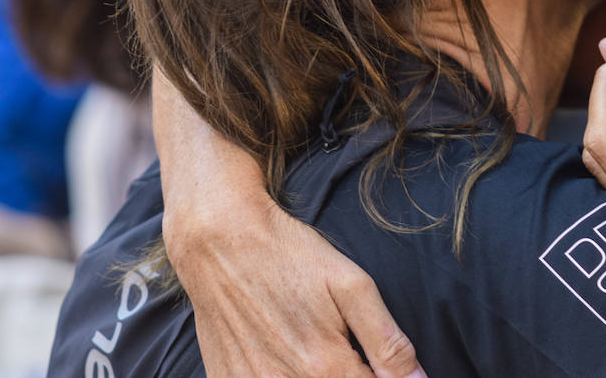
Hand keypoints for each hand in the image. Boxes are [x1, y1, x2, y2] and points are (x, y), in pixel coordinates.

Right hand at [163, 188, 424, 377]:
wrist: (218, 242)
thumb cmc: (290, 256)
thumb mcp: (350, 285)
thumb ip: (387, 341)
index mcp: (325, 366)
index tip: (383, 367)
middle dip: (352, 377)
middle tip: (348, 352)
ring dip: (319, 377)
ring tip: (317, 351)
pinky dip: (284, 377)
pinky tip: (288, 357)